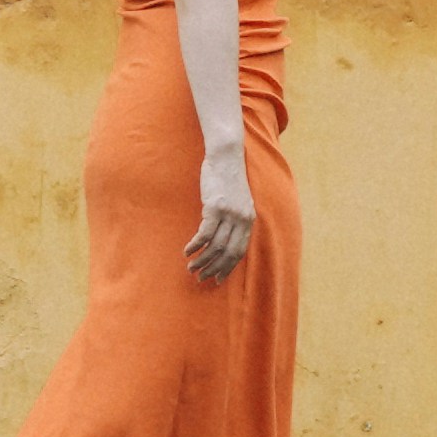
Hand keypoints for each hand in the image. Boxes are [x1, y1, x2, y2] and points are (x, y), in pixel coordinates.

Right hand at [188, 154, 256, 283]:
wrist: (226, 157)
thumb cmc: (228, 179)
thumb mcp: (239, 201)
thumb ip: (235, 220)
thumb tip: (225, 239)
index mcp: (249, 220)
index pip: (240, 251)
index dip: (228, 267)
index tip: (218, 279)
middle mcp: (242, 219)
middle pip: (228, 252)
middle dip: (214, 268)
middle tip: (201, 278)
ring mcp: (229, 213)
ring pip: (216, 246)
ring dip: (202, 260)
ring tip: (191, 268)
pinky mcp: (215, 207)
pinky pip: (205, 233)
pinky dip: (195, 245)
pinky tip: (187, 251)